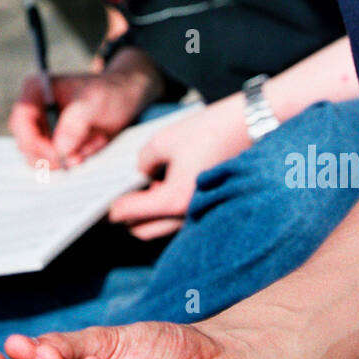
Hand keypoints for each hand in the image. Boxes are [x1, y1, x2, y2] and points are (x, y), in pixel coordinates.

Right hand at [10, 60, 158, 168]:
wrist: (128, 98)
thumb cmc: (111, 91)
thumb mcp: (96, 101)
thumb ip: (76, 122)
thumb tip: (59, 149)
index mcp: (36, 90)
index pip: (20, 122)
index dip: (34, 142)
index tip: (57, 155)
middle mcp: (34, 110)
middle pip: (26, 144)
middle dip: (54, 154)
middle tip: (80, 155)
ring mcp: (44, 129)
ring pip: (41, 158)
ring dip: (69, 157)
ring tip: (94, 142)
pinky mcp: (55, 144)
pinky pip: (57, 163)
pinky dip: (76, 160)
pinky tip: (94, 145)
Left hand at [108, 96, 247, 239]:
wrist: (254, 127)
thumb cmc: (210, 131)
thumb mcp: (164, 140)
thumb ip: (143, 161)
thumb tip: (142, 173)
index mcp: (174, 199)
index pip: (130, 214)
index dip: (114, 209)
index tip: (105, 204)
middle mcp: (189, 215)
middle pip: (143, 231)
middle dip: (128, 217)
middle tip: (120, 198)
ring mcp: (202, 215)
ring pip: (162, 227)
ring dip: (149, 214)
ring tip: (148, 186)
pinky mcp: (212, 209)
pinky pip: (180, 219)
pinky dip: (168, 210)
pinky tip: (168, 186)